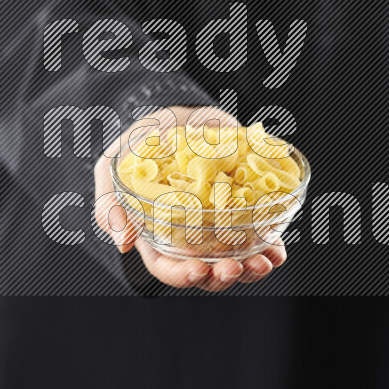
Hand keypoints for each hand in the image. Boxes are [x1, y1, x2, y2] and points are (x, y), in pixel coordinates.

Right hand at [93, 106, 286, 290]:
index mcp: (156, 234)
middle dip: (223, 275)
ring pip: (236, 258)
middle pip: (206, 270)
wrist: (178, 114)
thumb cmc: (140, 143)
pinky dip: (271, 244)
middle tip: (236, 267)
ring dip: (252, 266)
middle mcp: (190, 236)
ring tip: (265, 262)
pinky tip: (278, 249)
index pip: (167, 267)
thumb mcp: (113, 168)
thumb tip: (123, 242)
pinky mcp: (244, 205)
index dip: (182, 275)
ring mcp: (219, 223)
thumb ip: (110, 203)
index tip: (198, 269)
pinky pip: (260, 233)